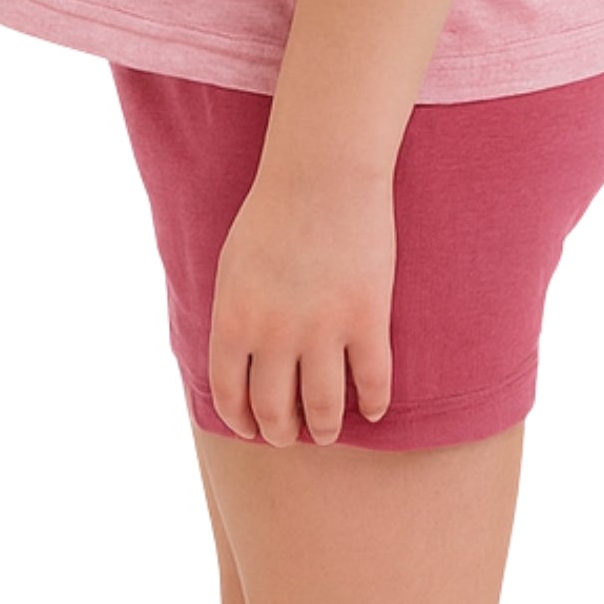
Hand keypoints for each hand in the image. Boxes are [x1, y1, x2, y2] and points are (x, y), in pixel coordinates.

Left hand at [208, 160, 396, 445]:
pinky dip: (372, 404)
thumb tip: (235, 361)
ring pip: (323, 409)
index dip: (241, 421)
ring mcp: (323, 329)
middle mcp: (274, 334)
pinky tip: (372, 409)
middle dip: (282, 433)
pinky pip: (372, 383)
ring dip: (325, 429)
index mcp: (234, 319)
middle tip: (292, 435)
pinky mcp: (367, 318)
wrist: (323, 168)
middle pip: (274, 412)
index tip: (252, 431)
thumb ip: (233, 315)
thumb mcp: (232, 263)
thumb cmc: (274, 209)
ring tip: (328, 430)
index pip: (230, 395)